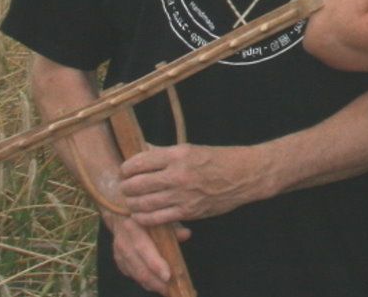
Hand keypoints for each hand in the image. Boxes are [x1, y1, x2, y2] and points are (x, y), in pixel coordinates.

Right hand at [103, 209, 190, 295]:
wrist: (121, 208)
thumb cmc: (146, 211)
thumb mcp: (159, 213)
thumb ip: (172, 225)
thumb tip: (187, 235)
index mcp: (133, 225)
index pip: (143, 248)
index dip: (155, 264)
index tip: (168, 276)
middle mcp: (123, 240)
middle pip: (138, 266)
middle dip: (154, 281)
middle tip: (170, 289)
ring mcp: (118, 251)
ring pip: (134, 273)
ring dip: (150, 284)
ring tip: (166, 290)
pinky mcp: (118, 258)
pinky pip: (130, 273)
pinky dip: (142, 280)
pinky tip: (154, 284)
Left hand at [119, 143, 269, 225]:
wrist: (243, 175)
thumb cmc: (217, 159)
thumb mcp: (191, 149)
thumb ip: (164, 152)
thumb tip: (141, 149)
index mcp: (179, 154)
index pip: (140, 162)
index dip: (126, 168)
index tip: (124, 170)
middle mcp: (178, 174)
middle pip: (137, 184)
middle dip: (126, 187)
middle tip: (124, 187)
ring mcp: (182, 195)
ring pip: (143, 203)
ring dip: (131, 203)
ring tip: (130, 201)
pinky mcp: (188, 211)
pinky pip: (156, 218)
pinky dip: (144, 217)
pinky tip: (140, 214)